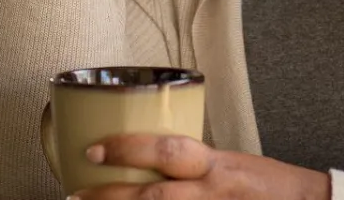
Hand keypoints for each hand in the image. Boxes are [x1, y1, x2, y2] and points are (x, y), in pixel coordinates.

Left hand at [71, 134, 330, 199]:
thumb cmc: (268, 185)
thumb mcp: (229, 163)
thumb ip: (192, 164)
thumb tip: (147, 158)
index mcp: (215, 166)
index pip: (166, 151)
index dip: (127, 150)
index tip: (93, 150)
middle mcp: (213, 194)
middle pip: (155, 198)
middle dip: (111, 198)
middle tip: (75, 194)